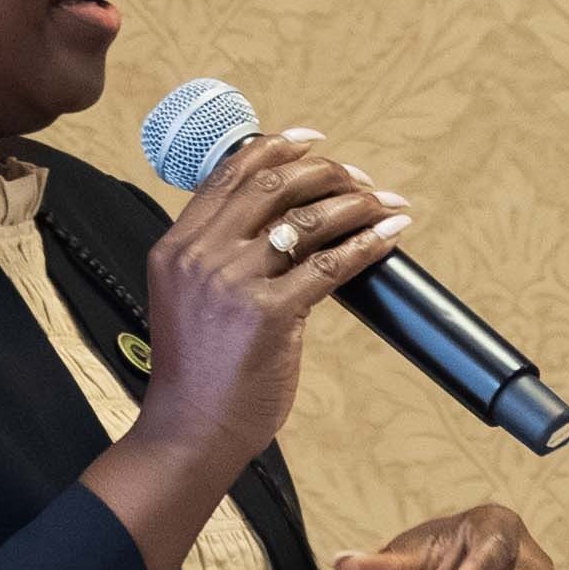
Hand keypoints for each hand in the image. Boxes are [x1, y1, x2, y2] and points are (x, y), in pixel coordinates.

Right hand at [121, 120, 408, 480]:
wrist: (191, 429)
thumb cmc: (199, 373)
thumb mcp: (191, 299)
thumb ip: (220, 258)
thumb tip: (280, 227)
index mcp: (177, 245)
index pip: (230, 174)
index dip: (278, 149)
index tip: (315, 141)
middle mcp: (201, 255)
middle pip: (273, 186)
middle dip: (327, 173)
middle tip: (361, 180)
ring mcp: (233, 282)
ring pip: (306, 219)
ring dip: (356, 204)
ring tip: (387, 202)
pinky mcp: (269, 313)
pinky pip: (331, 265)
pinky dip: (368, 243)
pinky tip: (391, 234)